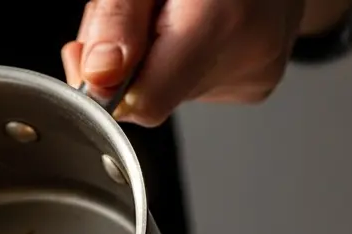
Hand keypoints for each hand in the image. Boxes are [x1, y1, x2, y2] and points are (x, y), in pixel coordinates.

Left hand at [61, 0, 351, 126]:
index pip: (143, 103)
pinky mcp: (258, 81)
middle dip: (130, 63)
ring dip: (155, 60)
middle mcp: (246, 55)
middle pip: (152, 98)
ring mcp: (256, 73)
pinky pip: (195, 85)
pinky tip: (199, 26)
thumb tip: (97, 78)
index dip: (107, 86)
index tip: (93, 55)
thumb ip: (117, 21)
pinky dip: (182, 61)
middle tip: (143, 14)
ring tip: (178, 12)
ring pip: (170, 91)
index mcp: (218, 22)